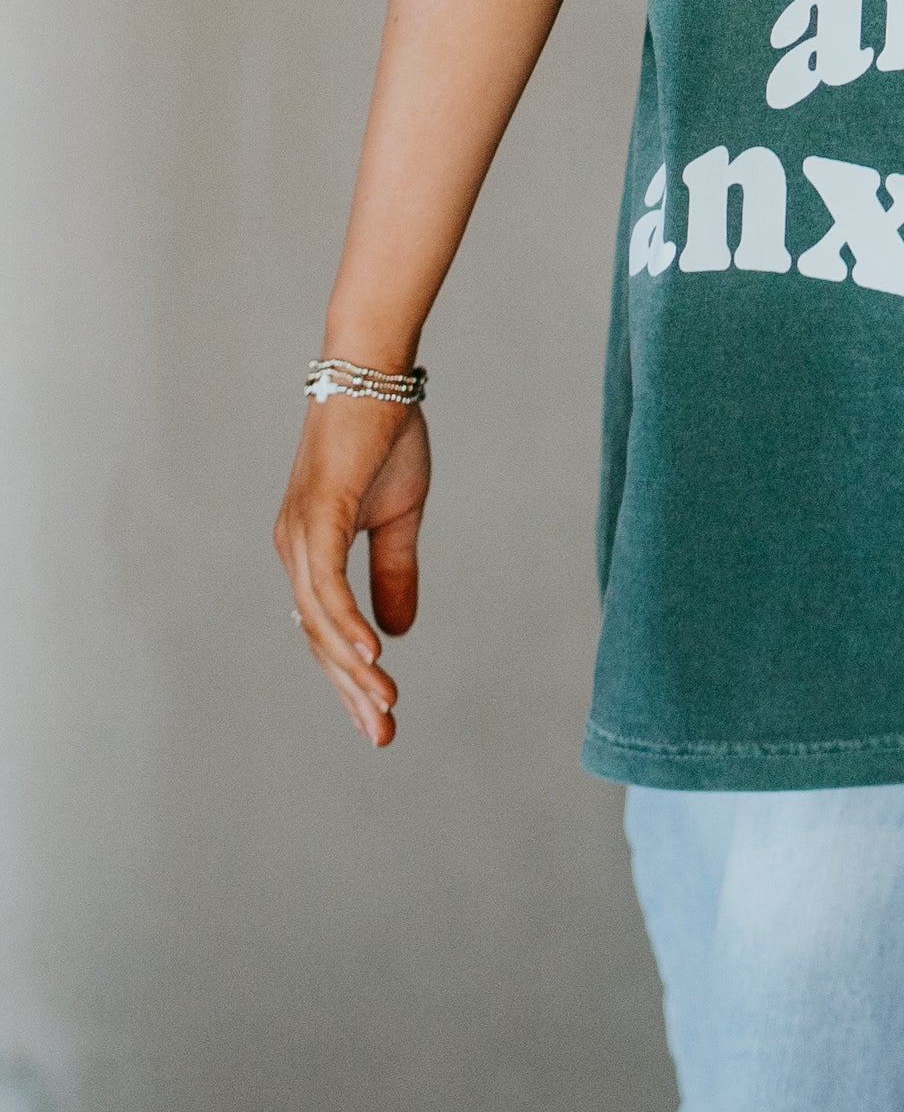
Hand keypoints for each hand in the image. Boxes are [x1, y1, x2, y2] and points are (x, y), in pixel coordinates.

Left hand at [274, 400, 430, 744]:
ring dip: (353, 668)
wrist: (378, 375)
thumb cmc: (384, 437)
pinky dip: (345, 622)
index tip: (381, 720)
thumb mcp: (400, 516)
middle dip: (351, 691)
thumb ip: (394, 572)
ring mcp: (300, 534)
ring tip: (384, 706)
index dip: (352, 677)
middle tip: (382, 737)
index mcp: (311, 551)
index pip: (327, 631)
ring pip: (320, 621)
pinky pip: (326, 583)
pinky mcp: (317, 514)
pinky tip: (373, 654)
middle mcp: (294, 550)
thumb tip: (395, 633)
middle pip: (319, 639)